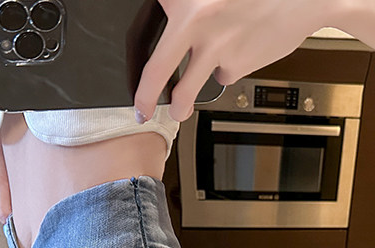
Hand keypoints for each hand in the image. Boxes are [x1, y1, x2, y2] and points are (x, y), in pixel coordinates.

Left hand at [134, 0, 328, 122]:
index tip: (134, 60)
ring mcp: (216, 48)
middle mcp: (196, 21)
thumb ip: (191, 5)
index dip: (140, 47)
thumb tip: (171, 16)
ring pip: (188, 87)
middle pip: (158, 69)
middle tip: (141, 109)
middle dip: (145, 95)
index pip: (151, 26)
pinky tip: (240, 50)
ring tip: (178, 109)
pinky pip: (222, 76)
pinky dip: (228, 69)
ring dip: (180, 104)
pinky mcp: (235, 66)